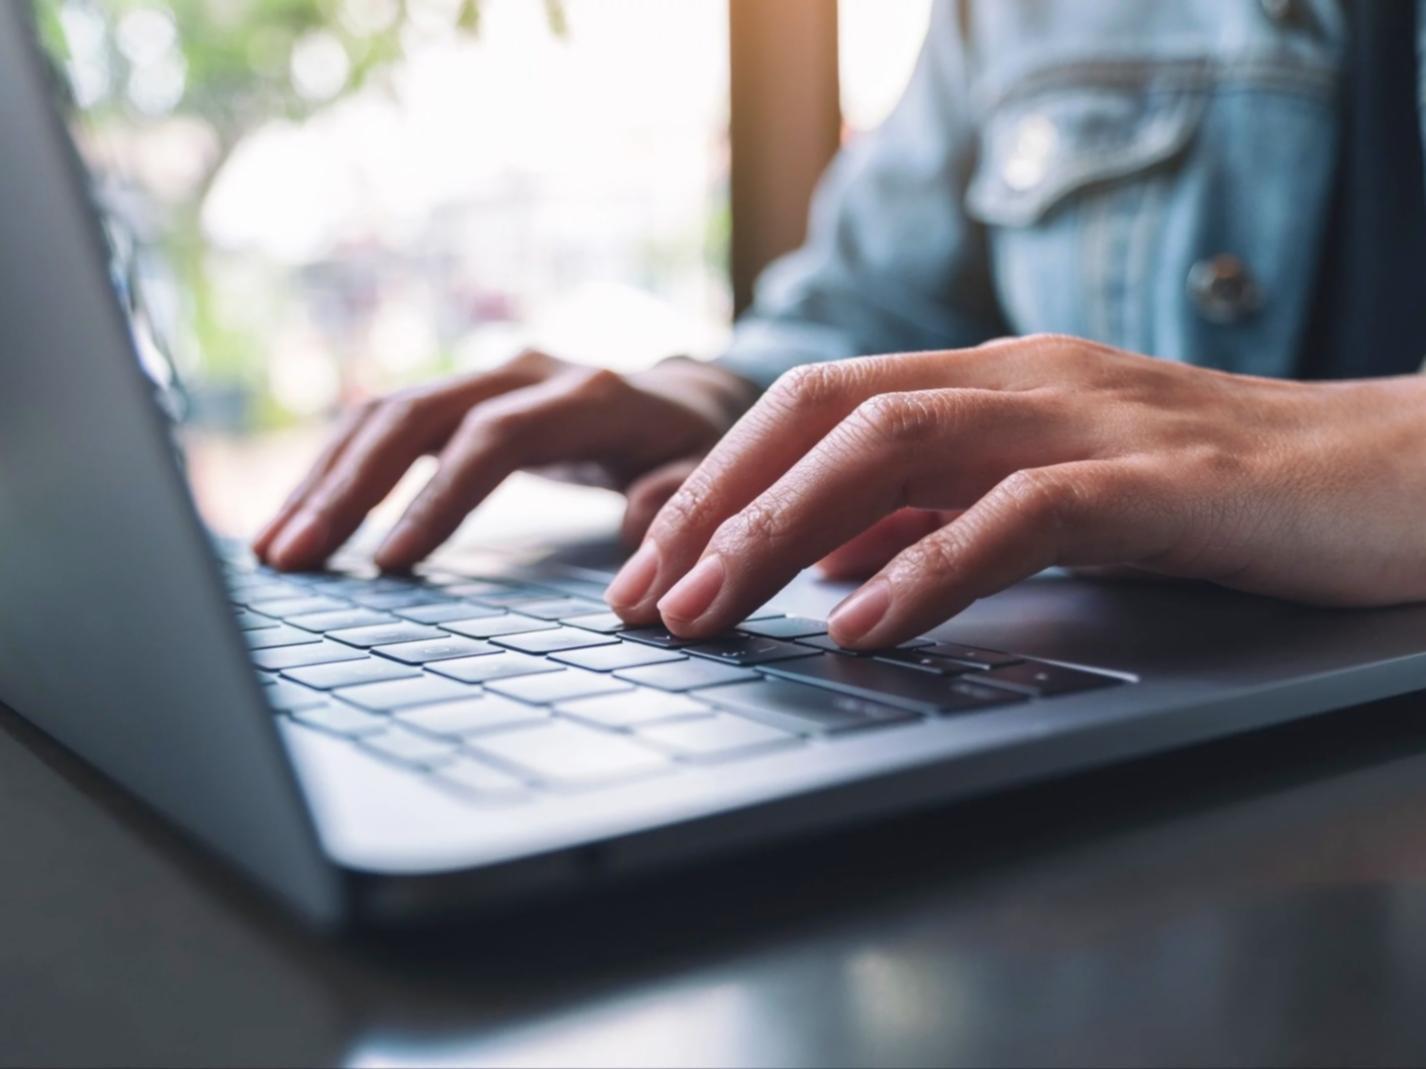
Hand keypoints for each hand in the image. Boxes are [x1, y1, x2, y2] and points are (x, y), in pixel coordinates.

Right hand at [253, 350, 757, 570]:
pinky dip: (338, 470)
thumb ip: (682, 497)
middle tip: (290, 558)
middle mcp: (523, 374)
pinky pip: (384, 426)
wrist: (685, 396)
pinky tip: (301, 519)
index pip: (493, 438)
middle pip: (416, 416)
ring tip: (272, 549)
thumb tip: (637, 523)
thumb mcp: (710, 471)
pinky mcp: (460, 399)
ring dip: (323, 480)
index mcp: (587, 396)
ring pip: (384, 414)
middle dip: (348, 488)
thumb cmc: (693, 447)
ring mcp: (484, 379)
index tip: (389, 563)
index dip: (438, 497)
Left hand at [605, 334, 1425, 647]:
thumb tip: (823, 560)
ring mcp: (1095, 419)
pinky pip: (1025, 511)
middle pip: (826, 411)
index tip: (644, 562)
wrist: (1402, 475)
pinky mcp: (1168, 481)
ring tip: (709, 612)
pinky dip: (931, 565)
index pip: (813, 407)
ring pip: (899, 443)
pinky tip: (861, 624)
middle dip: (719, 505)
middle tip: (643, 600)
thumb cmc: (1220, 497)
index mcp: (992, 382)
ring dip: (784, 531)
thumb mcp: (1049, 498)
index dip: (718, 481)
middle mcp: (1025, 380)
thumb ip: (942, 515)